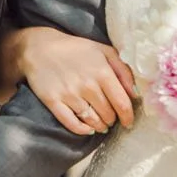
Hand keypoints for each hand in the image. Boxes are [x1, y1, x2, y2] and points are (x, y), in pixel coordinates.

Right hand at [9, 27, 136, 135]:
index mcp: (102, 72)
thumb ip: (123, 70)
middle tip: (111, 117)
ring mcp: (69, 94)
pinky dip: (82, 129)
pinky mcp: (53, 101)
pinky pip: (72, 124)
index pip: (122, 103)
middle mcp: (87, 85)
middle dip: (112, 119)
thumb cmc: (75, 49)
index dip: (128, 117)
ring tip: (101, 124)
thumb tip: (136, 93)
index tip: (128, 122)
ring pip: (92, 121)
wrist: (39, 47)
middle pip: (108, 114)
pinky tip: (87, 128)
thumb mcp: (103, 51)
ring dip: (100, 126)